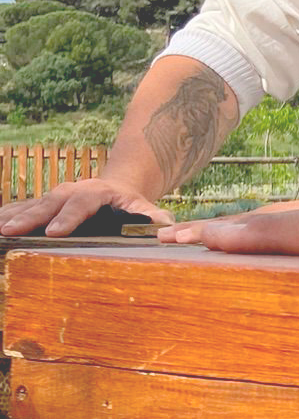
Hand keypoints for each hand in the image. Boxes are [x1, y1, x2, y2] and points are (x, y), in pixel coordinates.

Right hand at [0, 178, 172, 237]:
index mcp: (97, 192)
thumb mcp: (147, 208)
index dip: (68, 217)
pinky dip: (7, 214)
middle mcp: (73, 190)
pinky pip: (22, 207)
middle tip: (11, 231)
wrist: (118, 187)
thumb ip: (155, 218)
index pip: (82, 203)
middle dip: (30, 217)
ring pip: (32, 204)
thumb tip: (164, 228)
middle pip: (49, 202)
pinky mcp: (45, 203)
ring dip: (12, 216)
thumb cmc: (132, 203)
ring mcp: (56, 195)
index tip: (54, 232)